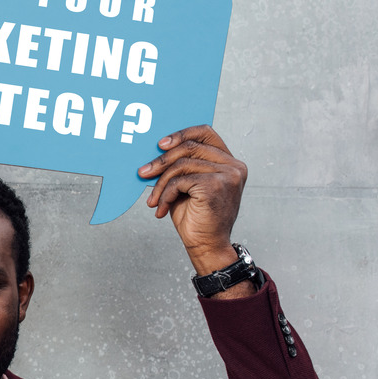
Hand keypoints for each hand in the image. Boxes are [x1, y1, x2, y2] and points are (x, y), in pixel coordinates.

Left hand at [139, 125, 247, 277]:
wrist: (206, 245)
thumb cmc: (196, 217)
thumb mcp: (188, 186)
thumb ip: (182, 166)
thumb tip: (156, 150)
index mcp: (230, 163)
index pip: (206, 133)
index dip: (182, 134)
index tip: (160, 144)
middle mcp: (234, 166)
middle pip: (190, 147)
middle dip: (161, 160)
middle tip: (143, 173)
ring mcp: (227, 175)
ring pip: (182, 165)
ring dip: (161, 184)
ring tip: (153, 200)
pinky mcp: (215, 185)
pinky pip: (180, 181)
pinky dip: (165, 195)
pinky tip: (161, 208)